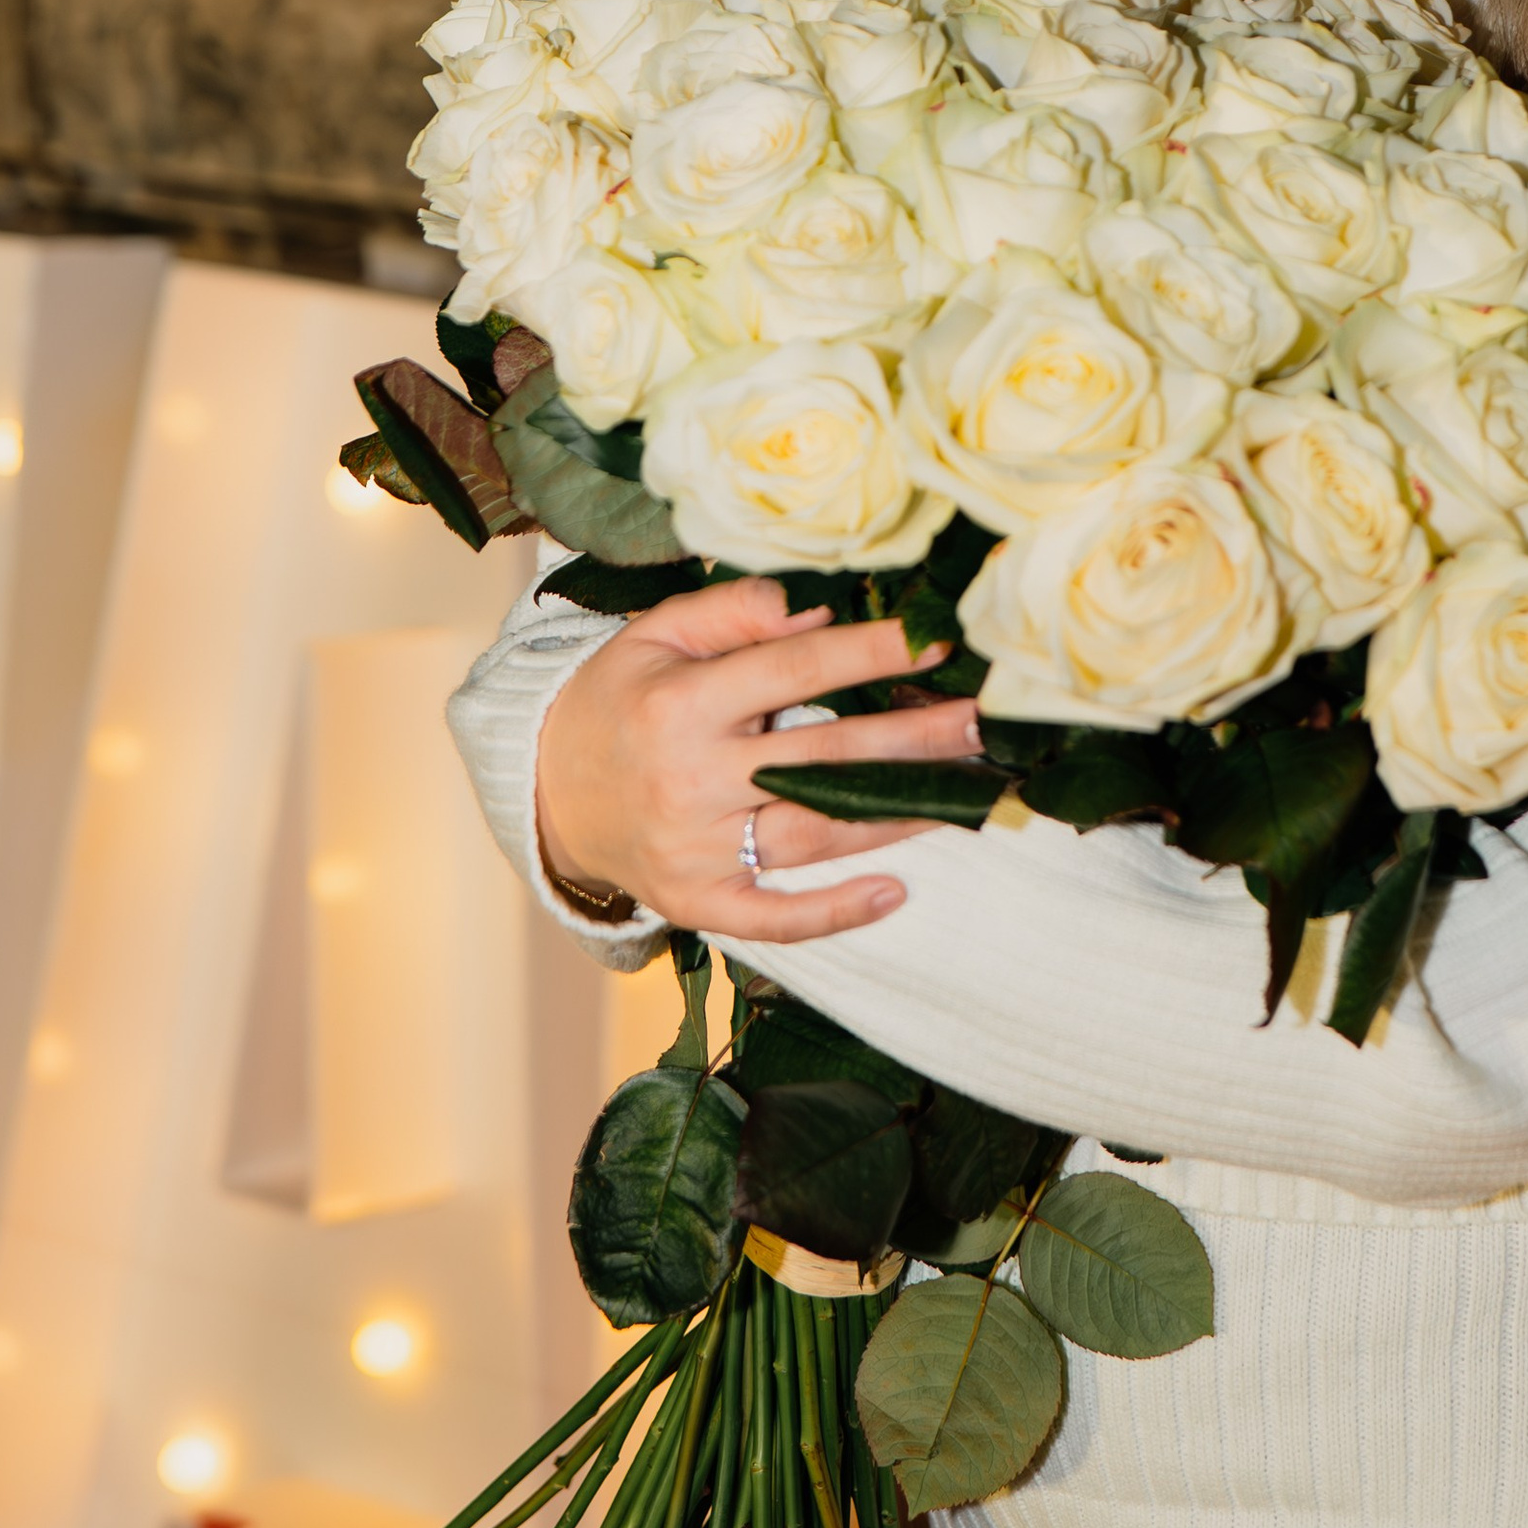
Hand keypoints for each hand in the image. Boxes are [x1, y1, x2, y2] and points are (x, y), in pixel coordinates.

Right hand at [536, 578, 985, 943]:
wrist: (547, 794)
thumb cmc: (616, 701)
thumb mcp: (653, 635)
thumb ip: (731, 613)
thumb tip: (815, 611)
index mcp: (682, 705)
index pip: (794, 671)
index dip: (869, 654)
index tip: (935, 643)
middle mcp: (692, 781)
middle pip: (823, 757)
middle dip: (910, 739)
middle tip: (981, 724)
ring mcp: (698, 851)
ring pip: (816, 833)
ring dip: (895, 814)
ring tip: (965, 791)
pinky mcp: (700, 903)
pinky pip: (775, 916)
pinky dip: (835, 911)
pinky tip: (896, 891)